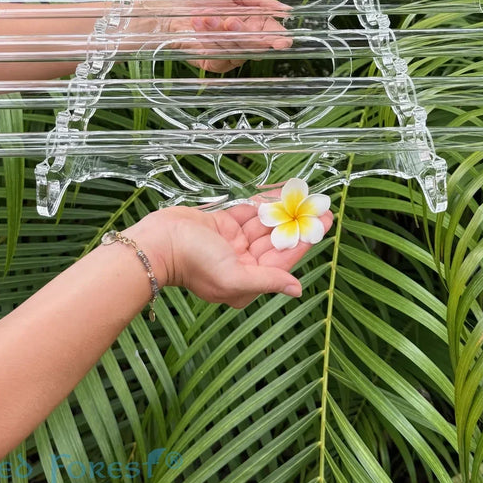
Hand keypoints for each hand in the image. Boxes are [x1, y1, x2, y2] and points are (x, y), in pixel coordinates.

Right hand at [128, 202, 333, 308]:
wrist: (157, 243)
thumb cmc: (193, 263)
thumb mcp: (234, 277)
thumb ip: (268, 281)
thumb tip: (297, 290)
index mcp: (248, 280)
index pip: (284, 258)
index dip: (306, 239)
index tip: (324, 223)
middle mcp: (243, 263)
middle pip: (278, 239)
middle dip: (299, 222)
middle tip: (321, 204)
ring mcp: (232, 243)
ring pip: (265, 224)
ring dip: (284, 210)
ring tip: (305, 193)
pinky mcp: (222, 225)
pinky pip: (248, 212)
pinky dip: (263, 203)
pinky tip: (280, 192)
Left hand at [138, 0, 292, 72]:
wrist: (170, 11)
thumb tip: (283, 8)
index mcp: (256, 22)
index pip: (274, 35)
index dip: (280, 40)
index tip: (281, 42)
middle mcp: (247, 40)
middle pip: (257, 46)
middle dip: (244, 34)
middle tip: (230, 21)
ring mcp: (233, 54)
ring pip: (238, 51)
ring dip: (220, 32)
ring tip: (204, 17)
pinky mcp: (216, 64)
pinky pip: (221, 57)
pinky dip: (209, 39)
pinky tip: (199, 26)